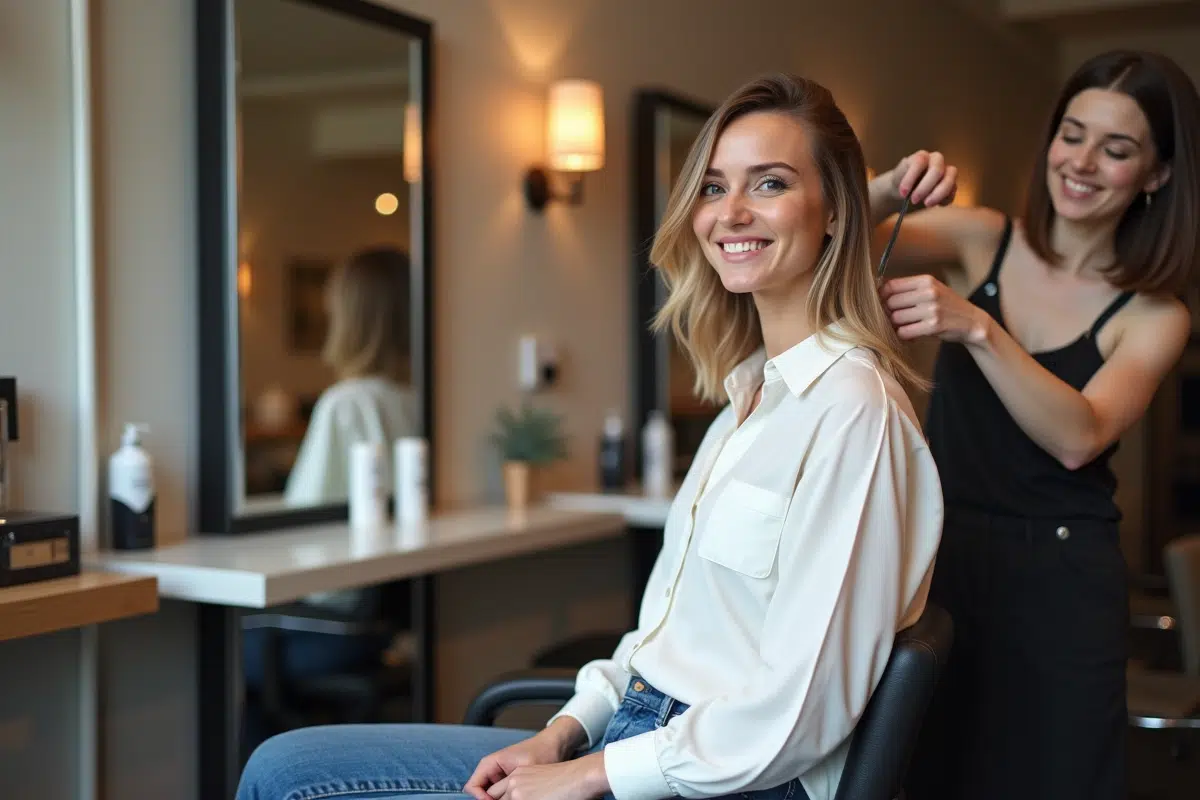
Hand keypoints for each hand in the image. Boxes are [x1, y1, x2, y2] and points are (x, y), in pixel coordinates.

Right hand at [465, 720, 583, 799]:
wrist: (555, 745)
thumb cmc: (541, 751)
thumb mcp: (523, 770)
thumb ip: (509, 785)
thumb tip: (506, 793)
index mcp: (490, 762)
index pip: (472, 786)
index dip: (481, 798)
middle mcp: (492, 769)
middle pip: (479, 793)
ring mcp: (500, 775)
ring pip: (489, 795)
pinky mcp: (508, 780)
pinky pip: (500, 794)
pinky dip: (506, 799)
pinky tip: (517, 799)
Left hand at [880, 275, 991, 343]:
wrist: (972, 322)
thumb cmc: (947, 306)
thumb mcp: (932, 289)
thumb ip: (910, 289)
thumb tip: (879, 293)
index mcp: (926, 280)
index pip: (891, 286)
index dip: (881, 296)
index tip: (882, 304)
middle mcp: (929, 292)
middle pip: (891, 303)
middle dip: (889, 313)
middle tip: (895, 319)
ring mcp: (932, 309)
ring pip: (896, 318)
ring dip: (896, 326)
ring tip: (905, 327)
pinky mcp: (933, 326)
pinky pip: (905, 332)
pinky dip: (904, 336)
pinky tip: (911, 335)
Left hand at [886, 150, 957, 207]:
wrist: (905, 191)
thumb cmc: (901, 182)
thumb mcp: (896, 178)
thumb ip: (901, 176)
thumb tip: (907, 186)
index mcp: (922, 156)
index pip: (920, 161)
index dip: (911, 177)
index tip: (903, 193)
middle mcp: (937, 161)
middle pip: (937, 170)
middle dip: (925, 187)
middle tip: (914, 200)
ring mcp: (946, 173)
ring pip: (949, 180)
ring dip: (938, 194)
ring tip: (926, 204)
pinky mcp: (951, 186)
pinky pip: (952, 193)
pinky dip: (944, 200)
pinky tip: (934, 204)